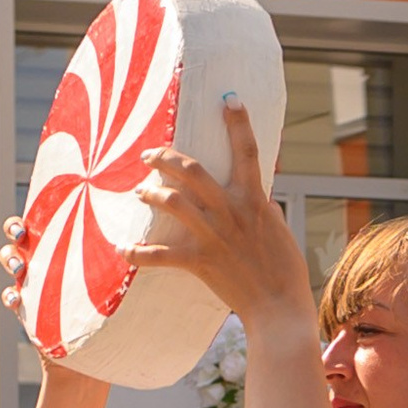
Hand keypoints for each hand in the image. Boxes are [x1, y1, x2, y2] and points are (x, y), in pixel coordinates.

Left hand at [133, 100, 313, 332]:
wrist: (279, 307)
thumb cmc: (284, 269)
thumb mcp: (277, 228)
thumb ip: (259, 206)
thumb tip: (251, 191)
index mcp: (254, 199)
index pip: (247, 151)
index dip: (239, 122)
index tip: (228, 100)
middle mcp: (231, 211)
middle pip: (192, 170)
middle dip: (166, 156)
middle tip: (150, 154)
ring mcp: (213, 235)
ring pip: (172, 201)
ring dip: (151, 193)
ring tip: (140, 192)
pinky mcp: (199, 262)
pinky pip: (159, 255)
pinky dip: (138, 252)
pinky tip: (123, 249)